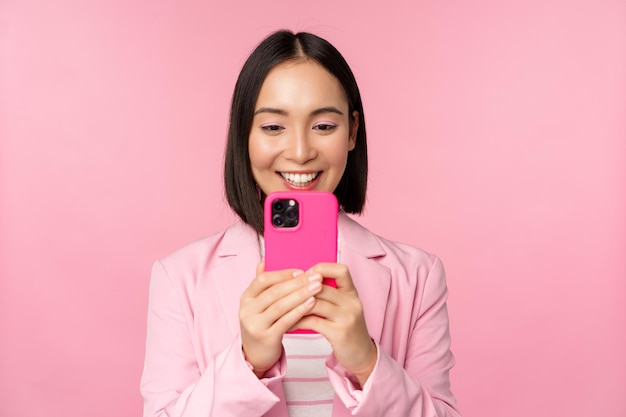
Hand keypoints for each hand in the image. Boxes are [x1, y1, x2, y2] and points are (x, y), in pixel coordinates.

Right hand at [239, 261, 323, 377]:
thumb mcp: (257, 304)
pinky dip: (300, 311)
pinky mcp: (266, 338)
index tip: (301, 271)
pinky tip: (312, 303)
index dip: (282, 274)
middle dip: (297, 283)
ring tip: (318, 287)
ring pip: (281, 306)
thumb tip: (263, 262)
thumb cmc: (261, 324)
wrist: (255, 354)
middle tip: (316, 277)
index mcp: (246, 298)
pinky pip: (285, 321)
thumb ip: (262, 285)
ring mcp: (255, 325)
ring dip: (301, 295)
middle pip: (274, 292)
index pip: (262, 280)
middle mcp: (247, 311)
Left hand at [295, 263, 376, 386]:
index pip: (341, 270)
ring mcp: (346, 317)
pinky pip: (312, 321)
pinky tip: (288, 324)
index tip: (305, 275)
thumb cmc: (347, 328)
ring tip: (280, 308)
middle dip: (300, 288)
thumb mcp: (343, 307)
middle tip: (283, 291)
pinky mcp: (339, 333)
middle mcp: (352, 302)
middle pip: (321, 287)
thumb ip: (329, 295)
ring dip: (294, 305)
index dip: (322, 268)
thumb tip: (302, 281)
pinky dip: (297, 321)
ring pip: (315, 303)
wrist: (361, 354)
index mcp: (352, 293)